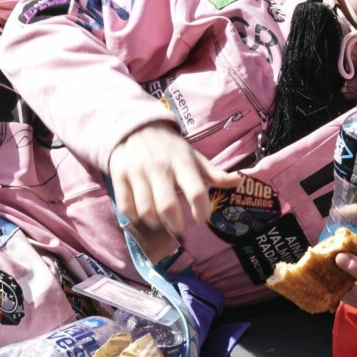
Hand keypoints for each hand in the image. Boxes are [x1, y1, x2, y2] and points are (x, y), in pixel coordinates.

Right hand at [104, 123, 239, 238]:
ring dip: (156, 224)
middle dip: (177, 225)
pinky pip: (126, 207)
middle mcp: (158, 168)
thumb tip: (238, 181)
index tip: (202, 219)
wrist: (133, 128)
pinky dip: (135, 218)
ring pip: (145, 210)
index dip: (202, 211)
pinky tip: (144, 216)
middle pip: (167, 207)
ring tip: (163, 223)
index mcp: (181, 162)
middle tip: (181, 229)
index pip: (195, 192)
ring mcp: (136, 173)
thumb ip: (214, 172)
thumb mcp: (192, 155)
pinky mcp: (118, 177)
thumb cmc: (169, 147)